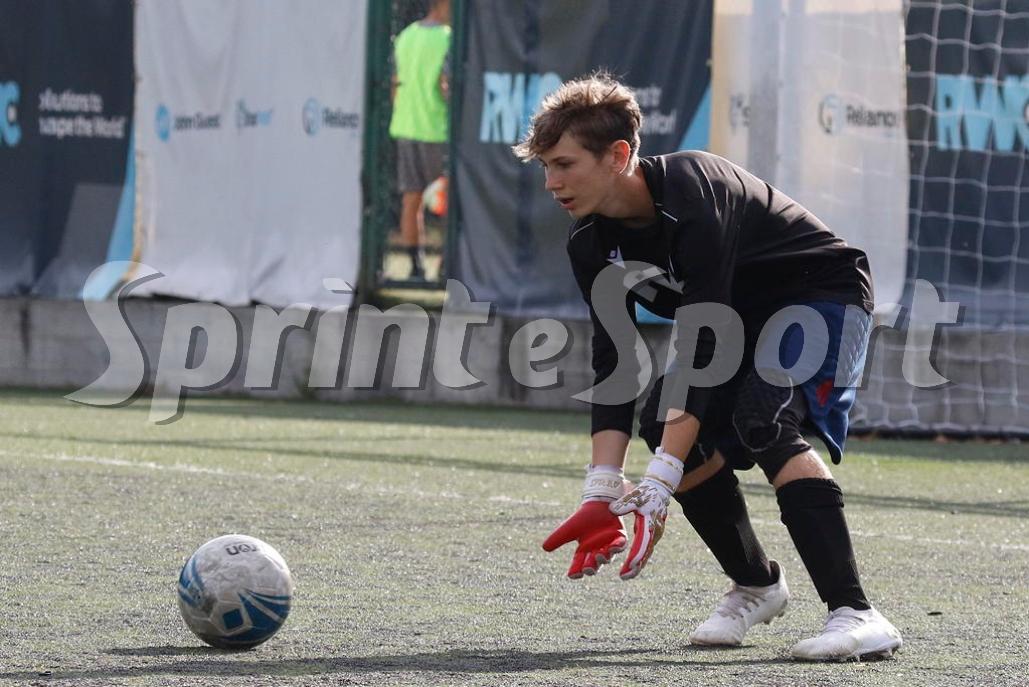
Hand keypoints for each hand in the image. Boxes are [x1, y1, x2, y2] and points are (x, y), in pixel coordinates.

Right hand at [542, 501, 626, 577]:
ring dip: (603, 558)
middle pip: (593, 565)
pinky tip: (613, 546)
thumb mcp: (568, 530)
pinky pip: (620, 546)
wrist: (596, 504)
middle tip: (587, 568)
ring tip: (599, 554)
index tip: (572, 575)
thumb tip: (544, 547)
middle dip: (590, 568)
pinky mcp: (619, 538)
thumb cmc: (581, 518)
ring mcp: (608, 545)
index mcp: (583, 551)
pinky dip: (617, 547)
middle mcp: (596, 551)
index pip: (578, 564)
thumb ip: (557, 538)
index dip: (575, 571)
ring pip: (606, 557)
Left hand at [609, 450, 683, 579]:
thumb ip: (624, 504)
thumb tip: (612, 510)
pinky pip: (645, 550)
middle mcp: (654, 533)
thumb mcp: (634, 496)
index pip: (642, 543)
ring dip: (636, 565)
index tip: (628, 565)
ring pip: (646, 553)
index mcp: (649, 524)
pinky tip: (631, 567)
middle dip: (635, 566)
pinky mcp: (652, 535)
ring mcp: (654, 535)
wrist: (659, 491)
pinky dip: (639, 559)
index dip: (635, 555)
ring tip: (626, 576)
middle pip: (645, 553)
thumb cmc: (645, 493)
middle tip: (624, 577)